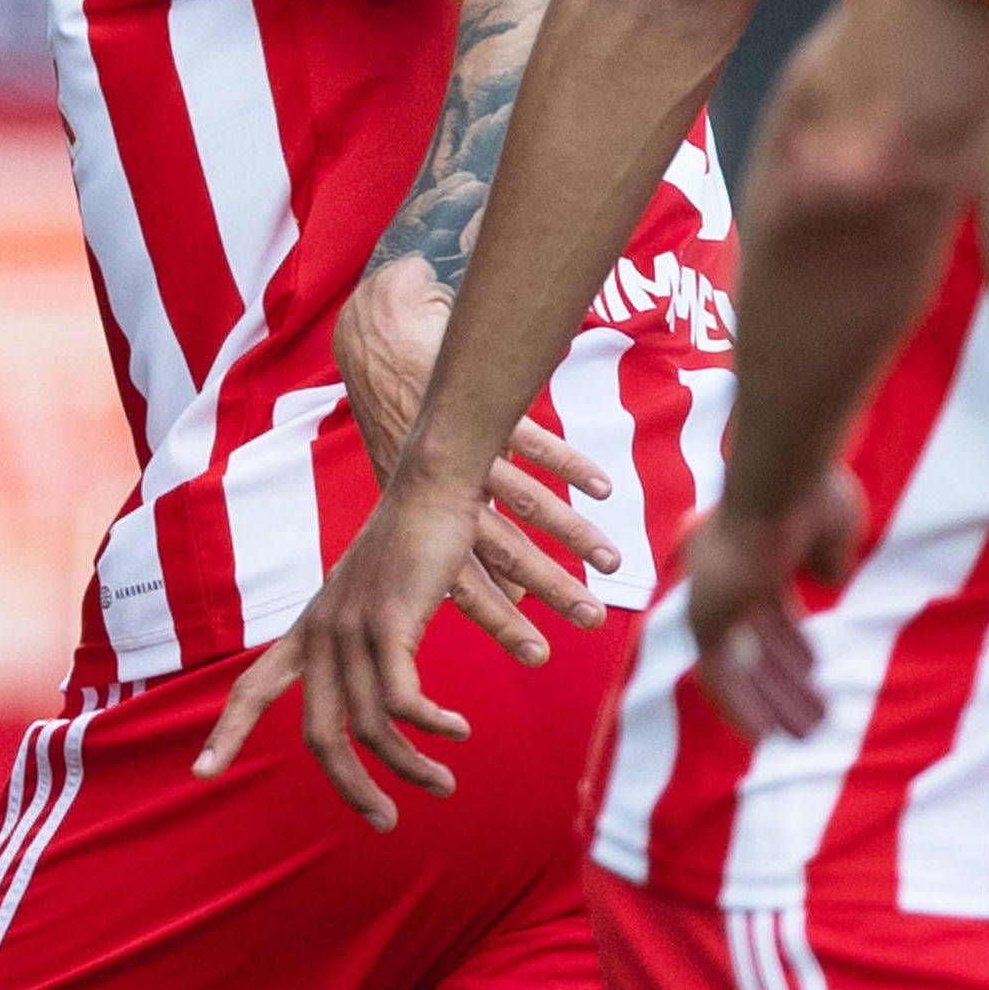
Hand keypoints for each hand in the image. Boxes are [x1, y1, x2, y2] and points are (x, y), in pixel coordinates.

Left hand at [332, 254, 621, 628]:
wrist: (376, 339)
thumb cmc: (397, 422)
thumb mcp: (411, 485)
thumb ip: (455, 532)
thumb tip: (505, 587)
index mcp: (416, 514)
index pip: (457, 579)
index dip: (495, 616)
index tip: (534, 650)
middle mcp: (438, 486)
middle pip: (499, 550)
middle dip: (546, 589)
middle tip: (588, 619)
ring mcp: (464, 446)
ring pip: (523, 500)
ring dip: (571, 533)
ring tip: (612, 563)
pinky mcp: (487, 407)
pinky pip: (533, 440)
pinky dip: (570, 464)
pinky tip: (604, 489)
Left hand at [689, 468, 867, 740]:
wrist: (783, 480)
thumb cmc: (812, 492)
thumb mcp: (832, 530)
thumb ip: (828, 557)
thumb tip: (828, 581)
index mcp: (749, 556)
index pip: (768, 613)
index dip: (792, 645)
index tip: (815, 671)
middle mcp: (722, 581)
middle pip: (755, 646)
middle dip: (785, 684)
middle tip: (813, 717)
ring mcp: (712, 601)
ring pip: (742, 668)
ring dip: (773, 704)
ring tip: (808, 735)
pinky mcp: (707, 620)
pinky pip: (719, 678)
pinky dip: (741, 708)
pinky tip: (766, 738)